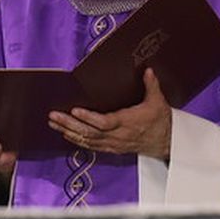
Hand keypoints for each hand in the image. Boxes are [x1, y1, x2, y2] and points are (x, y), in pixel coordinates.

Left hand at [49, 68, 172, 159]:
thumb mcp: (158, 101)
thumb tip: (148, 70)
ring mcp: (113, 143)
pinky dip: (77, 140)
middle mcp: (117, 135)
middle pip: (89, 132)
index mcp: (127, 122)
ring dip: (68, 132)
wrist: (166, 143)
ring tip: (53, 123)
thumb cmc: (160, 121)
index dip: (88, 118)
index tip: (74, 110)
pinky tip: (65, 134)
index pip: (104, 122)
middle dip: (69, 124)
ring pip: (87, 140)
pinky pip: (91, 146)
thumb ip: (151, 85)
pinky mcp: (111, 148)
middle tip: (53, 116)